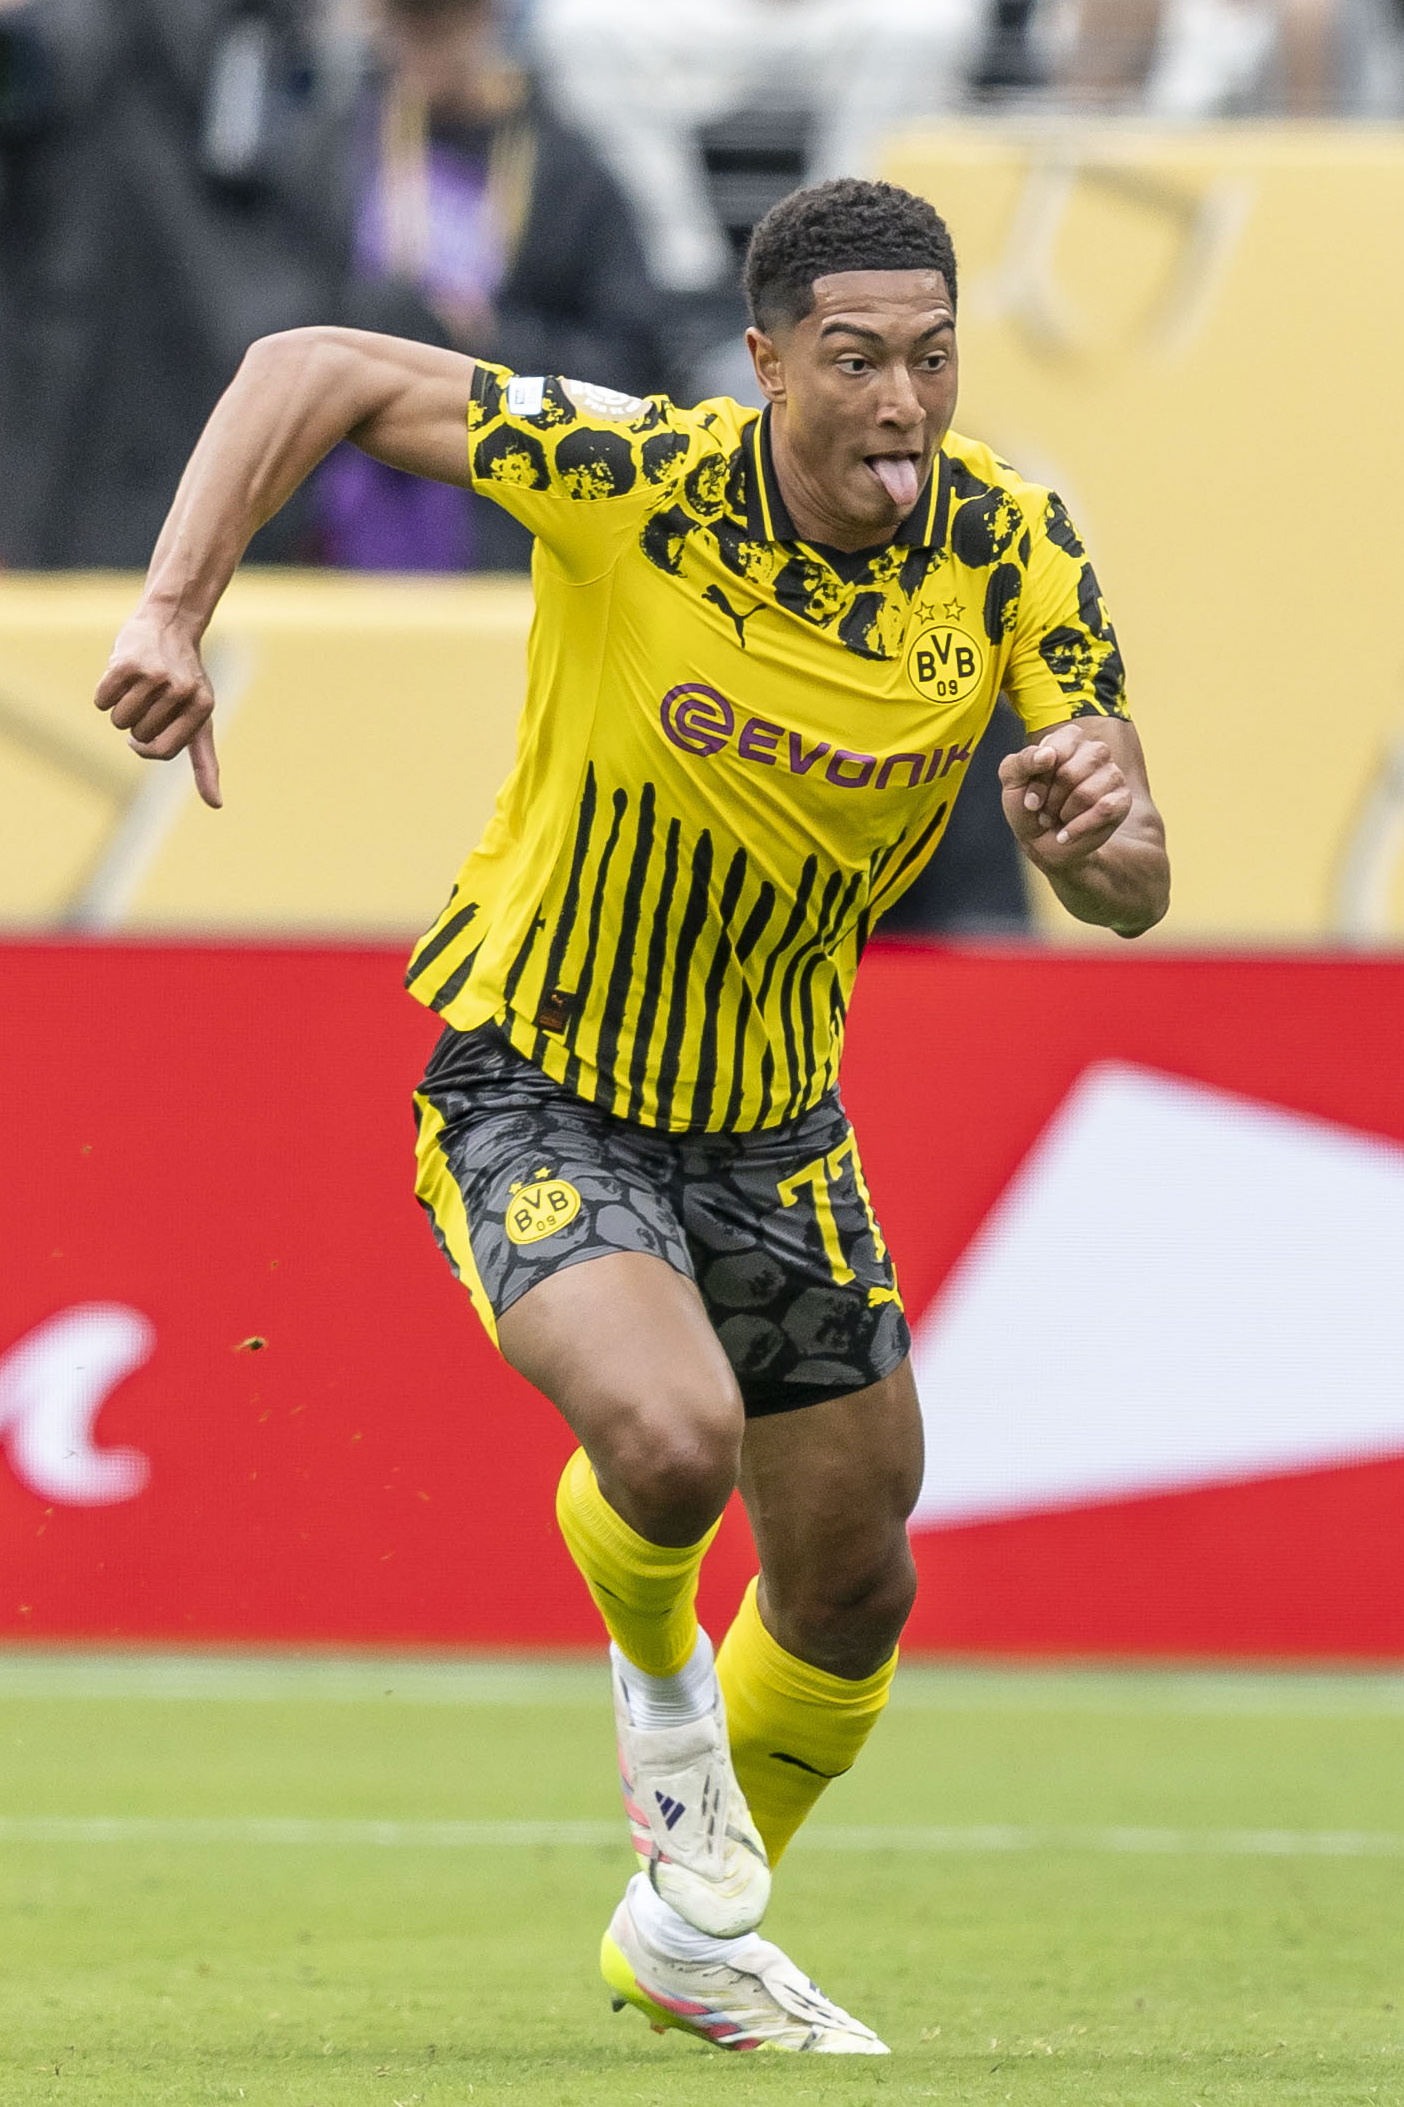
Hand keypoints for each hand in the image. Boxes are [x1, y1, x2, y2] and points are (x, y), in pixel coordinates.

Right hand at [95, 612, 221, 808]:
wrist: (169, 624)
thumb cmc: (185, 680)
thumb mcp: (201, 720)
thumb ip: (206, 763)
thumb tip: (217, 805)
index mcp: (202, 709)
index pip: (163, 751)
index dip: (146, 747)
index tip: (143, 736)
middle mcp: (182, 692)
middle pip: (139, 734)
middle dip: (135, 723)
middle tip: (146, 698)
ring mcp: (155, 676)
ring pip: (119, 719)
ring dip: (119, 709)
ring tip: (135, 687)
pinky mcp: (128, 663)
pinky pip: (102, 699)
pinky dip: (104, 694)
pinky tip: (120, 675)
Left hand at [999, 720, 1130, 870]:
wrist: (1043, 842)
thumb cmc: (1030, 805)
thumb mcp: (1012, 781)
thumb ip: (1021, 761)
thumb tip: (1048, 755)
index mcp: (1068, 738)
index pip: (1055, 752)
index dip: (1039, 781)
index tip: (1030, 800)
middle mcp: (1095, 751)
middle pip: (1070, 774)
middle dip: (1051, 801)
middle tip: (1045, 811)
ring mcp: (1112, 774)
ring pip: (1086, 794)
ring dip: (1064, 815)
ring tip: (1058, 818)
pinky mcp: (1122, 800)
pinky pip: (1105, 810)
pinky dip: (1078, 828)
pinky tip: (1067, 834)